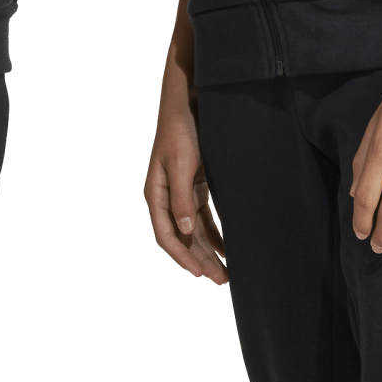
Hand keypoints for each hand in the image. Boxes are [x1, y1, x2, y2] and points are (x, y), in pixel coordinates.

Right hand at [144, 92, 227, 284]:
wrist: (187, 102)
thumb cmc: (180, 131)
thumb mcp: (181, 164)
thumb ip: (181, 199)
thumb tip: (183, 232)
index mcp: (156, 194)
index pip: (167, 235)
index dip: (182, 257)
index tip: (200, 273)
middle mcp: (166, 197)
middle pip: (182, 238)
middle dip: (200, 259)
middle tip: (220, 279)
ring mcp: (180, 192)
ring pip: (193, 230)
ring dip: (207, 250)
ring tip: (225, 272)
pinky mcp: (194, 185)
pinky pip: (203, 217)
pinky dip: (213, 232)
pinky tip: (226, 247)